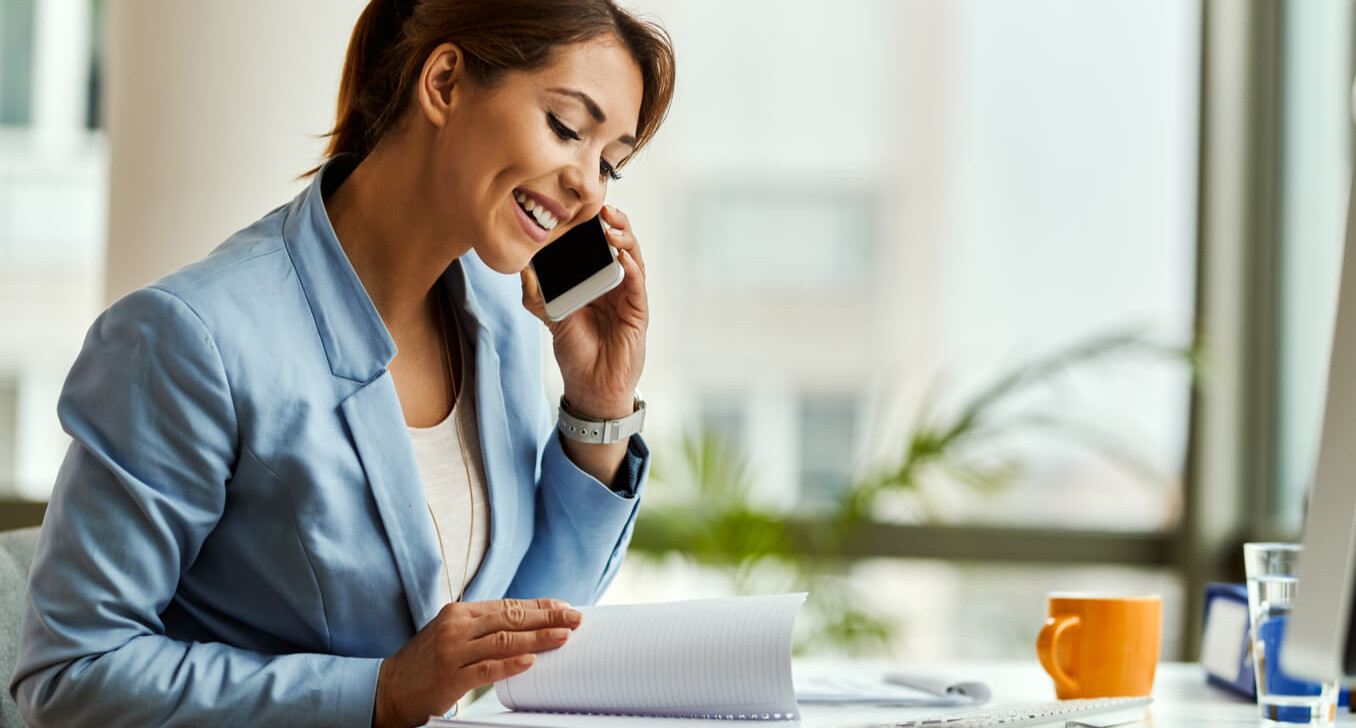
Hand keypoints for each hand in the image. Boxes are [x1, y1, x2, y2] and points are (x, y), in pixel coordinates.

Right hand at [372, 598, 580, 727]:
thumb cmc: (425, 663)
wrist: (387, 688)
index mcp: (460, 613)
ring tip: (563, 636)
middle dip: (547, 617)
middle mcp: (457, 626)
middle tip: (575, 618)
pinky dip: (510, 664)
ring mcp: (453, 651)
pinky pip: (486, 668)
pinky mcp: (450, 676)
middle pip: (510, 617)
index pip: (508, 605)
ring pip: (504, 640)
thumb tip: (523, 625)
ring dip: (537, 637)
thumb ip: (482, 628)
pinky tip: (530, 661)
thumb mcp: (452, 635)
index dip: (538, 605)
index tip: (564, 606)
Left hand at [521, 205, 647, 419]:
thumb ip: (538, 295)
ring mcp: (628, 297)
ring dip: (625, 239)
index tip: (581, 208)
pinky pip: (638, 285)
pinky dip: (632, 268)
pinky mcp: (637, 312)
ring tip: (612, 225)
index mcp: (596, 281)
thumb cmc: (576, 351)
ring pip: (633, 258)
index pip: (597, 246)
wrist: (590, 386)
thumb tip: (523, 269)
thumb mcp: (552, 318)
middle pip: (620, 245)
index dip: (593, 226)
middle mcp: (615, 284)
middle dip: (613, 223)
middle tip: (601, 208)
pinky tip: (622, 255)